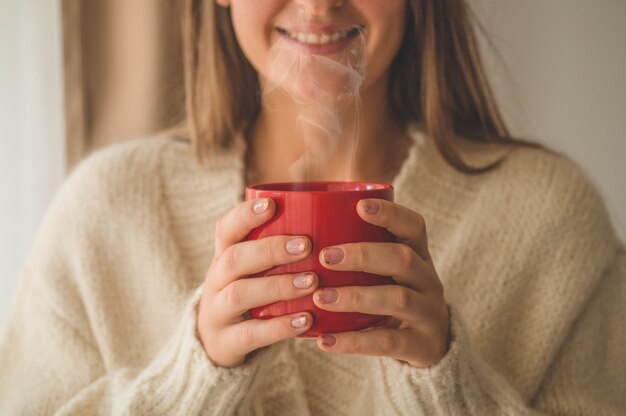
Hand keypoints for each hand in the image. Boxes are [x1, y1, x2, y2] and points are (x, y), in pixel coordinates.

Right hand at [197, 198, 317, 367]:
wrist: (218, 342)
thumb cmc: (251, 292)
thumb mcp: (253, 269)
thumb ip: (279, 249)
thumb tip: (335, 219)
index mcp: (223, 256)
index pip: (226, 229)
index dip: (245, 215)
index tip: (271, 205)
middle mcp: (216, 280)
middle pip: (234, 259)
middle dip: (270, 250)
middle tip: (306, 245)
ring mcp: (217, 312)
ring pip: (240, 294)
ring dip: (278, 286)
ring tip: (312, 282)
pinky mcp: (226, 342)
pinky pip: (251, 334)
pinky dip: (279, 327)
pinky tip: (307, 320)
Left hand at [312, 199, 449, 367]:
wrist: (429, 345)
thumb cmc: (391, 294)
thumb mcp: (387, 271)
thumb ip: (359, 248)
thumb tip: (307, 214)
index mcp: (419, 255)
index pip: (413, 226)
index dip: (390, 214)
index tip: (359, 206)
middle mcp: (428, 280)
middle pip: (403, 260)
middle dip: (363, 255)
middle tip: (325, 256)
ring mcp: (429, 313)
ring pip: (397, 300)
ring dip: (356, 297)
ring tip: (320, 298)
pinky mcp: (422, 345)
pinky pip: (387, 343)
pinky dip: (354, 342)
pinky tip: (324, 340)